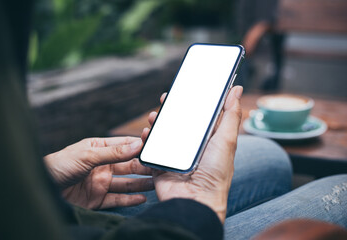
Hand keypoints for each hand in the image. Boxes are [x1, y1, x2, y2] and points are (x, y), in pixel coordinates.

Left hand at [44, 137, 153, 208]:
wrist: (41, 189)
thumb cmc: (59, 165)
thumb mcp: (88, 155)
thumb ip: (113, 152)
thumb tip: (137, 144)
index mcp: (99, 149)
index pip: (124, 145)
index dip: (139, 146)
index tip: (156, 147)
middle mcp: (102, 165)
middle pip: (128, 165)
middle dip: (143, 166)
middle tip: (160, 167)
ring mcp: (101, 183)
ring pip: (126, 183)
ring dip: (141, 183)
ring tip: (156, 182)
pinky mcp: (97, 199)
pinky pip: (117, 199)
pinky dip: (130, 200)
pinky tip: (142, 198)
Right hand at [141, 86, 242, 222]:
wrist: (196, 201)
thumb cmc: (216, 173)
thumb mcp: (227, 139)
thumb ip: (231, 115)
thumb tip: (238, 90)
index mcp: (208, 140)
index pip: (200, 116)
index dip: (193, 102)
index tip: (187, 89)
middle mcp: (191, 147)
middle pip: (179, 123)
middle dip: (172, 109)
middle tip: (167, 98)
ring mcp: (175, 155)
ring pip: (163, 133)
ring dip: (157, 121)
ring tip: (154, 115)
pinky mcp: (161, 164)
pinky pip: (151, 148)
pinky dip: (147, 139)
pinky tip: (147, 132)